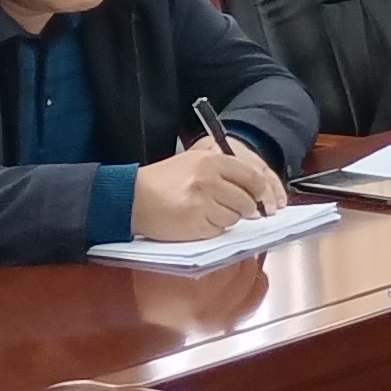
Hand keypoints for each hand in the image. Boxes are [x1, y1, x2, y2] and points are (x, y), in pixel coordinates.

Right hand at [132, 130, 281, 241]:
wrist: (131, 198)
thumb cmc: (161, 181)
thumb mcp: (191, 160)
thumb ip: (221, 166)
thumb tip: (251, 182)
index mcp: (210, 161)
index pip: (251, 177)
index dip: (259, 189)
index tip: (259, 196)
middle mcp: (209, 180)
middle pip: (246, 200)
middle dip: (246, 207)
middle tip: (238, 209)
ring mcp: (203, 203)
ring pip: (234, 217)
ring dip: (228, 218)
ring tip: (210, 212)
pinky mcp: (196, 224)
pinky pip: (219, 230)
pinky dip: (214, 228)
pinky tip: (199, 220)